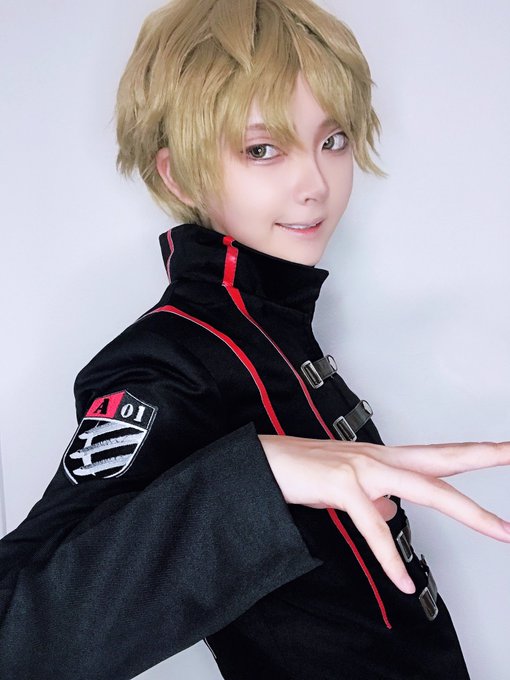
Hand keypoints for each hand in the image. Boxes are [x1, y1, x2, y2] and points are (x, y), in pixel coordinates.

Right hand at [258, 434, 509, 593]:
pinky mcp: (341, 485)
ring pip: (424, 489)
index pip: (438, 455)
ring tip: (499, 531)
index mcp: (382, 459)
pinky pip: (373, 527)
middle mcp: (378, 457)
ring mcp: (362, 468)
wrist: (261, 461)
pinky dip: (390, 557)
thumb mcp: (345, 486)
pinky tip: (404, 580)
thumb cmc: (301, 471)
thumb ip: (375, 498)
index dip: (475, 452)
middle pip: (443, 460)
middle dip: (486, 456)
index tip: (506, 450)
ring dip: (466, 512)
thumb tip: (393, 513)